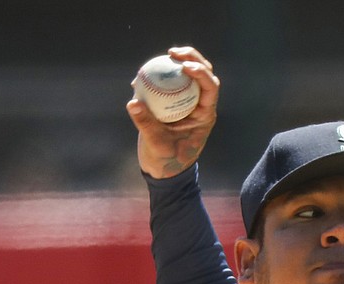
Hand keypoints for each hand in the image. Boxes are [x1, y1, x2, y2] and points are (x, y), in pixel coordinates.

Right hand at [126, 46, 219, 178]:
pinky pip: (170, 86)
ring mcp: (189, 104)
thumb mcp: (156, 144)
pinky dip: (159, 79)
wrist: (164, 171)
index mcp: (204, 115)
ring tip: (163, 56)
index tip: (184, 66)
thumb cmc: (166, 161)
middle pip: (203, 74)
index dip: (201, 72)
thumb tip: (133, 103)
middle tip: (172, 52)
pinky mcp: (175, 105)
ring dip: (177, 63)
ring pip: (188, 77)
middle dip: (191, 58)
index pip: (210, 88)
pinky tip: (142, 76)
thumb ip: (146, 123)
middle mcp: (200, 106)